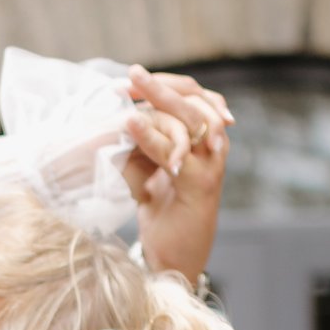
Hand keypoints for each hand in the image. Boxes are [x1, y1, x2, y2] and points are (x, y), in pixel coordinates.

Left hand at [120, 72, 231, 283]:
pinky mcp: (200, 186)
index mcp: (204, 142)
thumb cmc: (163, 214)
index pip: (191, 99)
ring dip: (159, 100)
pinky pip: (177, 154)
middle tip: (133, 71)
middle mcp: (213, 149)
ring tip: (131, 85)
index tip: (130, 76)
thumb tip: (116, 115)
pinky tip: (131, 122)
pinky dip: (152, 137)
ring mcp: (210, 166)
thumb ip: (142, 144)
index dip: (164, 86)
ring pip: (192, 120)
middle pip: (195, 102)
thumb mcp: (148, 171)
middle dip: (161, 85)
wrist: (176, 258)